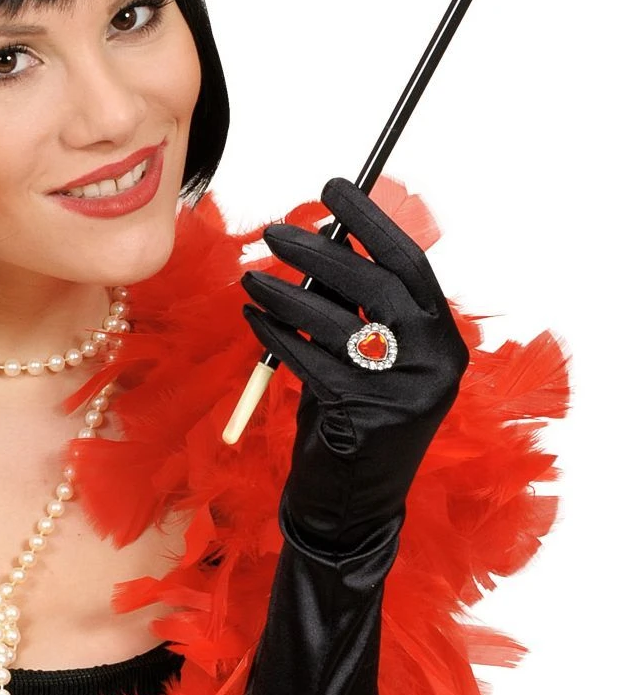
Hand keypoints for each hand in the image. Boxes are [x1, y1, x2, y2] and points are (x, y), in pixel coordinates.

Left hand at [240, 177, 469, 561]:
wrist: (352, 505)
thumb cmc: (350, 420)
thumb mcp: (362, 360)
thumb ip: (351, 311)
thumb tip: (317, 243)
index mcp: (442, 342)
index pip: (410, 266)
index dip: (371, 223)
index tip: (334, 188)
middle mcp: (435, 364)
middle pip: (377, 288)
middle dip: (322, 252)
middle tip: (274, 231)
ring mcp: (404, 394)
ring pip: (338, 326)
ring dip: (286, 296)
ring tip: (251, 280)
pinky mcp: (364, 418)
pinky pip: (311, 363)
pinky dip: (277, 338)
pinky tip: (253, 321)